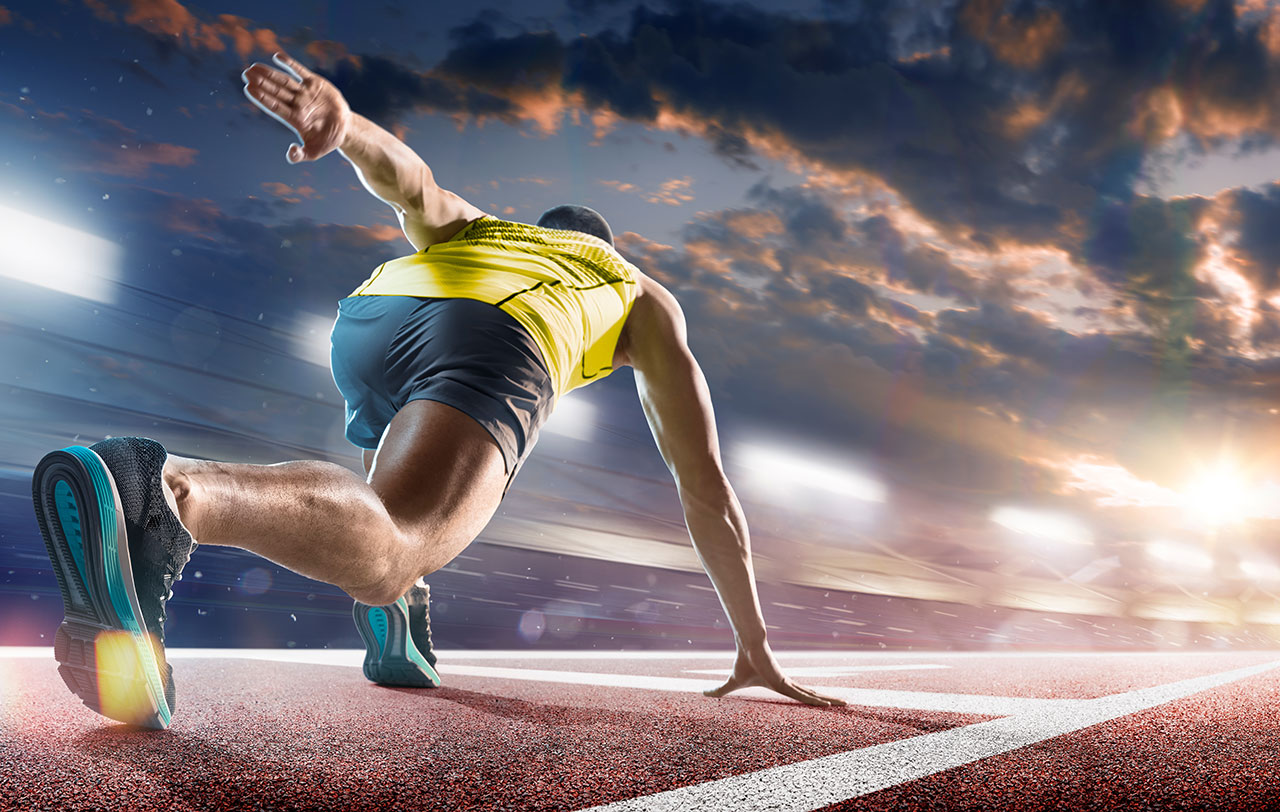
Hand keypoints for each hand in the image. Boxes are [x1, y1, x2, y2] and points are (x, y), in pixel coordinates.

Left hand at [242, 52, 349, 163]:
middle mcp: (297, 104)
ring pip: (285, 81)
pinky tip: (277, 57)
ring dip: (270, 73)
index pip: (275, 106)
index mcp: (294, 119)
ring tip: (253, 67)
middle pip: (276, 91)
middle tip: (245, 74)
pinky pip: (301, 72)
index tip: (248, 89)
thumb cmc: (327, 141)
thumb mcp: (314, 152)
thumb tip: (291, 153)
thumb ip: (300, 155)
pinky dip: (290, 64)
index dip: (262, 98)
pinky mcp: (315, 84)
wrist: (345, 129)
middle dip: (261, 82)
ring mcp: (305, 93)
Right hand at [703, 641, 846, 706]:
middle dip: (827, 700)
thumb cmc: (742, 663)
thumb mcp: (730, 683)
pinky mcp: (786, 683)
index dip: (811, 699)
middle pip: (811, 695)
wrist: (749, 646)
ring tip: (846, 705)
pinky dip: (817, 700)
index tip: (823, 703)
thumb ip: (718, 691)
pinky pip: (805, 695)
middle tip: (843, 704)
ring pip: (812, 696)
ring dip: (829, 701)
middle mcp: (788, 684)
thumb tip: (702, 694)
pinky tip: (829, 704)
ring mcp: (789, 683)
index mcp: (780, 685)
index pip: (799, 694)